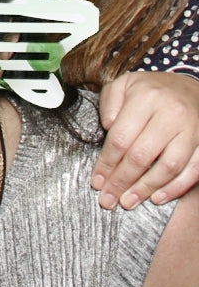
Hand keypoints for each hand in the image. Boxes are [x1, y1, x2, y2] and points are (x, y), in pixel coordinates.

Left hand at [94, 72, 198, 209]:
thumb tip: (108, 129)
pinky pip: (192, 171)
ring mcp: (191, 130)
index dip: (107, 163)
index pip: (121, 137)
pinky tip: (157, 198)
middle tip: (108, 200)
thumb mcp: (123, 84)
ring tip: (128, 201)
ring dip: (146, 188)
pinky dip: (175, 188)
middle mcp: (171, 114)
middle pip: (142, 156)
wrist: (189, 86)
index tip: (97, 182)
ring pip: (168, 167)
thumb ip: (109, 104)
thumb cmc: (150, 89)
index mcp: (146, 97)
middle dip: (122, 181)